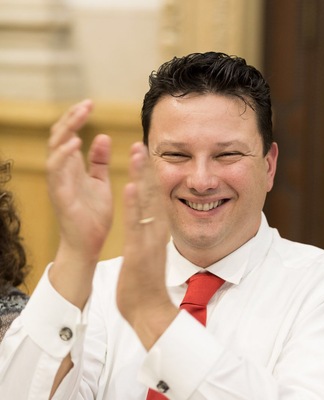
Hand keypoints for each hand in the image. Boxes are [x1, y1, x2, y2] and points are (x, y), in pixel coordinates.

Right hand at [47, 100, 112, 306]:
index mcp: (72, 168)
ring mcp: (59, 183)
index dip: (77, 119)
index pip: (69, 136)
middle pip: (60, 137)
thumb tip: (103, 136)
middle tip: (87, 104)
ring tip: (81, 114)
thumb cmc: (93, 214)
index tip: (90, 104)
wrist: (88, 244)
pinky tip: (76, 141)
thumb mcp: (99, 182)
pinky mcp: (60, 196)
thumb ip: (99, 161)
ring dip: (67, 130)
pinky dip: (63, 154)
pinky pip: (56, 171)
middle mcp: (62, 172)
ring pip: (55, 149)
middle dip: (72, 118)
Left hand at [116, 143, 177, 348]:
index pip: (154, 197)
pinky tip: (132, 186)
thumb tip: (149, 221)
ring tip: (137, 152)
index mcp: (156, 231)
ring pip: (147, 203)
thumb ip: (150, 234)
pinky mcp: (140, 252)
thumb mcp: (149, 252)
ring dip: (143, 176)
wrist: (150, 310)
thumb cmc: (146, 282)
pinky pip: (137, 225)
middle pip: (153, 193)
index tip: (143, 155)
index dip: (149, 175)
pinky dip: (135, 205)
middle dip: (146, 167)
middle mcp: (156, 231)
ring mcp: (149, 240)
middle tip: (141, 142)